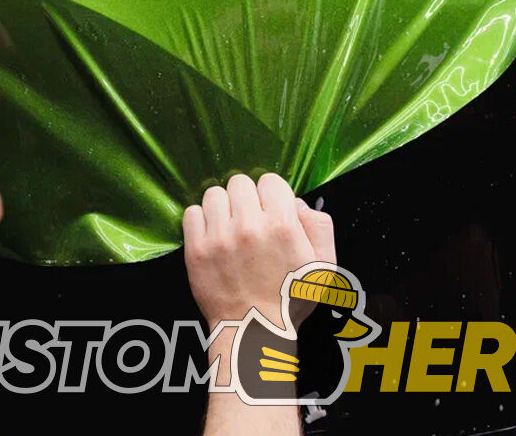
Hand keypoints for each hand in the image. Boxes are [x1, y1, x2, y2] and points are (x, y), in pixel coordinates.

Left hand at [182, 172, 334, 328]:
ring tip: (229, 227)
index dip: (272, 195)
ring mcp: (219, 237)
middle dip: (246, 198)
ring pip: (214, 194)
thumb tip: (297, 203)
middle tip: (248, 220)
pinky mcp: (196, 250)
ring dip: (223, 207)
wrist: (254, 333)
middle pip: (240, 182)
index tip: (270, 212)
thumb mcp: (323, 265)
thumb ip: (320, 226)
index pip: (270, 181)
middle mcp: (249, 226)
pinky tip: (212, 235)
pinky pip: (192, 213)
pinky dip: (201, 220)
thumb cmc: (291, 300)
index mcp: (282, 225)